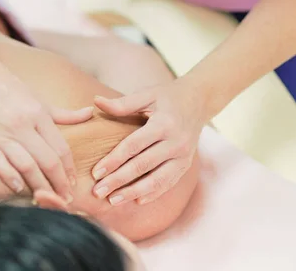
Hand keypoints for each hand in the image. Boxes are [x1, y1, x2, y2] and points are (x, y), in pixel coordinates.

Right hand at [0, 57, 92, 201]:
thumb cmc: (7, 87)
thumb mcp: (38, 99)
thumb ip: (63, 113)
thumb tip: (89, 113)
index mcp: (37, 114)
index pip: (60, 149)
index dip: (69, 170)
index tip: (73, 184)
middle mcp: (21, 125)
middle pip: (47, 161)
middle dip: (59, 183)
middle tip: (66, 199)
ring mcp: (0, 133)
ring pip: (25, 165)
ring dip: (39, 185)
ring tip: (46, 198)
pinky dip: (9, 177)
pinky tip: (18, 187)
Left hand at [91, 78, 206, 205]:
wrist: (199, 102)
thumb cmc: (167, 97)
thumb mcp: (147, 95)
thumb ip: (122, 103)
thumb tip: (96, 101)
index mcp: (164, 124)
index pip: (134, 145)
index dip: (114, 160)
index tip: (96, 173)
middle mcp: (176, 142)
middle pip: (143, 166)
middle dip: (118, 181)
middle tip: (98, 192)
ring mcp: (183, 156)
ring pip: (157, 180)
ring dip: (134, 192)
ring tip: (113, 200)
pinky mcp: (186, 165)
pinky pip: (168, 183)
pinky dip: (153, 194)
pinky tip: (136, 201)